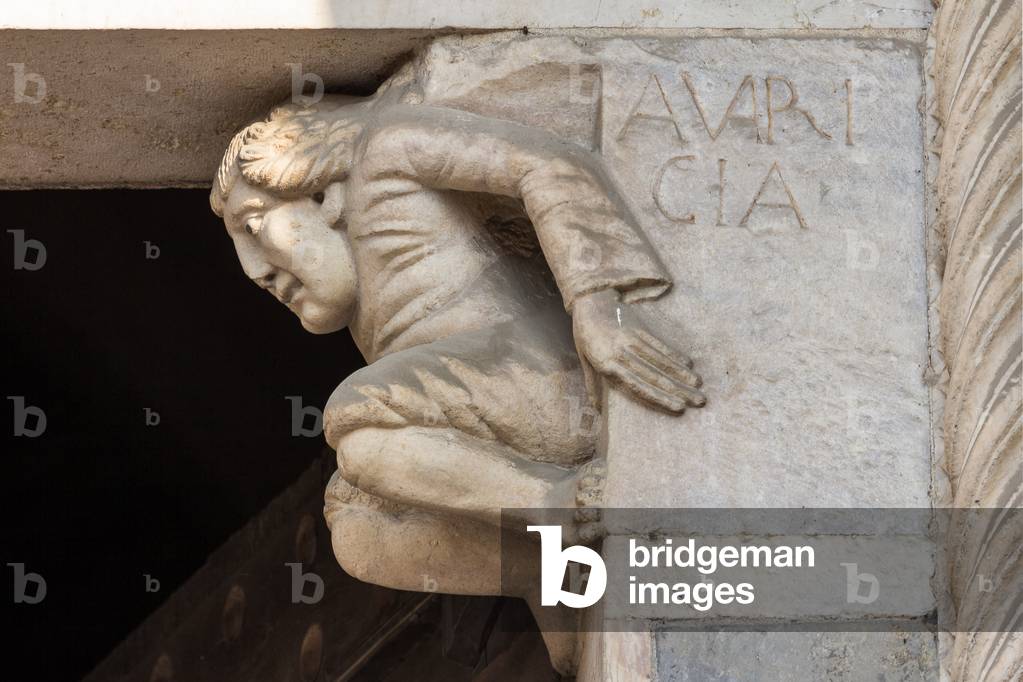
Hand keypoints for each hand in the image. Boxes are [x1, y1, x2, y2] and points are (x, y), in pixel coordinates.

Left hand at [572, 289, 704, 413]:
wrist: (590, 299)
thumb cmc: (585, 334)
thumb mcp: (584, 359)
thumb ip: (592, 384)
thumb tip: (594, 409)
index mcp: (606, 364)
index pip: (637, 386)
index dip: (659, 397)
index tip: (678, 408)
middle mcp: (621, 353)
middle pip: (653, 375)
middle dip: (678, 390)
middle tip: (699, 401)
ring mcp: (632, 339)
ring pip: (660, 360)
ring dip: (681, 374)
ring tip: (698, 385)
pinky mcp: (639, 327)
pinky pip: (659, 344)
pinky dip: (674, 355)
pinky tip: (689, 364)